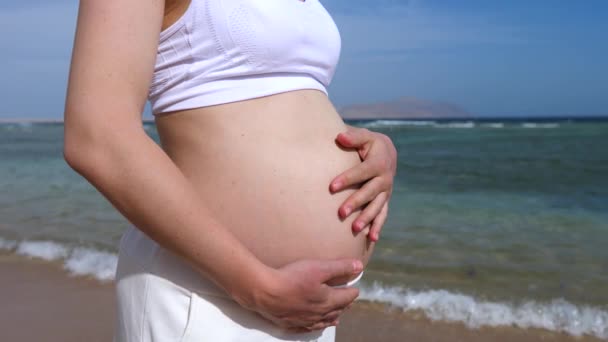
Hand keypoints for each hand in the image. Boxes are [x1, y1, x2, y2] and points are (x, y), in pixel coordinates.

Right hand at [246, 259, 362, 331]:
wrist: (265, 292)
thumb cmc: (292, 278)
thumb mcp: (319, 267)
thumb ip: (339, 267)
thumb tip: (359, 267)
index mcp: (328, 300)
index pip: (346, 297)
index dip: (352, 291)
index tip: (355, 288)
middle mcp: (319, 313)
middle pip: (337, 310)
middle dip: (344, 304)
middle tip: (349, 300)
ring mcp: (305, 320)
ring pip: (324, 321)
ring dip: (333, 317)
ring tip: (338, 317)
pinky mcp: (292, 323)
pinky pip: (308, 328)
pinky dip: (316, 326)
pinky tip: (316, 325)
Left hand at [330, 126, 396, 241]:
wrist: (387, 152)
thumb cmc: (369, 144)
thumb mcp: (364, 137)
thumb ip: (352, 137)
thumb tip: (340, 136)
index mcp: (378, 163)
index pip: (361, 172)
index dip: (347, 179)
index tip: (331, 187)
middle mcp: (385, 179)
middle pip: (369, 192)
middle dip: (355, 202)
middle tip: (340, 212)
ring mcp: (386, 191)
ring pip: (377, 206)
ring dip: (367, 218)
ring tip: (354, 229)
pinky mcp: (385, 200)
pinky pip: (383, 214)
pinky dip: (378, 226)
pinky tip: (371, 239)